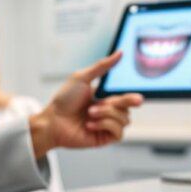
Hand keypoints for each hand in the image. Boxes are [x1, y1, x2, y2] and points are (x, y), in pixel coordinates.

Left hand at [28, 51, 142, 156]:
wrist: (53, 120)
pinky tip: (90, 124)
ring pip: (125, 120)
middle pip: (128, 109)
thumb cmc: (64, 100)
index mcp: (106, 98)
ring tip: (89, 113)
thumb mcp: (82, 78)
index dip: (133, 98)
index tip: (138, 98)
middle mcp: (108, 112)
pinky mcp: (104, 138)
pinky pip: (118, 133)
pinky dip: (105, 125)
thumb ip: (102, 66)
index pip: (126, 98)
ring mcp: (107, 126)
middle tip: (105, 102)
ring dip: (106, 114)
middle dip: (117, 104)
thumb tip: (119, 53)